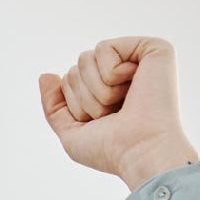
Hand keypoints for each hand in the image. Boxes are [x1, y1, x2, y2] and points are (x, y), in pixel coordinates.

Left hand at [39, 36, 199, 191]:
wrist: (141, 151)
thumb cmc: (111, 150)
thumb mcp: (72, 133)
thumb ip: (54, 106)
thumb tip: (46, 75)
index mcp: (110, 90)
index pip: (69, 80)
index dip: (75, 104)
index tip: (101, 122)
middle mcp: (125, 73)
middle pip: (76, 67)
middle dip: (85, 96)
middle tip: (113, 114)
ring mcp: (139, 59)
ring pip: (86, 58)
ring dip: (97, 89)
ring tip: (124, 103)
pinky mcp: (153, 48)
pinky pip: (104, 48)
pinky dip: (110, 73)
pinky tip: (135, 85)